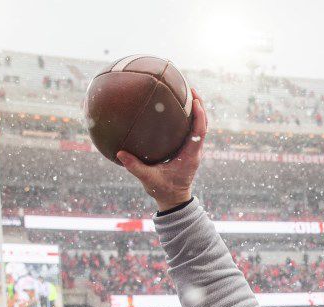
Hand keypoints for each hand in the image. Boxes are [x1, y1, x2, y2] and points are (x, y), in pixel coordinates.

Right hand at [117, 89, 207, 211]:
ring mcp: (194, 151)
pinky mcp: (189, 151)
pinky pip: (193, 131)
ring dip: (196, 111)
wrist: (174, 200)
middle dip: (200, 106)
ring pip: (200, 127)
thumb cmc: (163, 191)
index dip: (199, 116)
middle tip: (191, 89)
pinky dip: (189, 119)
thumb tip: (120, 153)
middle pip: (204, 125)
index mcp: (189, 157)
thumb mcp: (148, 180)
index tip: (195, 101)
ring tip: (187, 93)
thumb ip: (135, 167)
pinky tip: (177, 109)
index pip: (199, 133)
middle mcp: (195, 152)